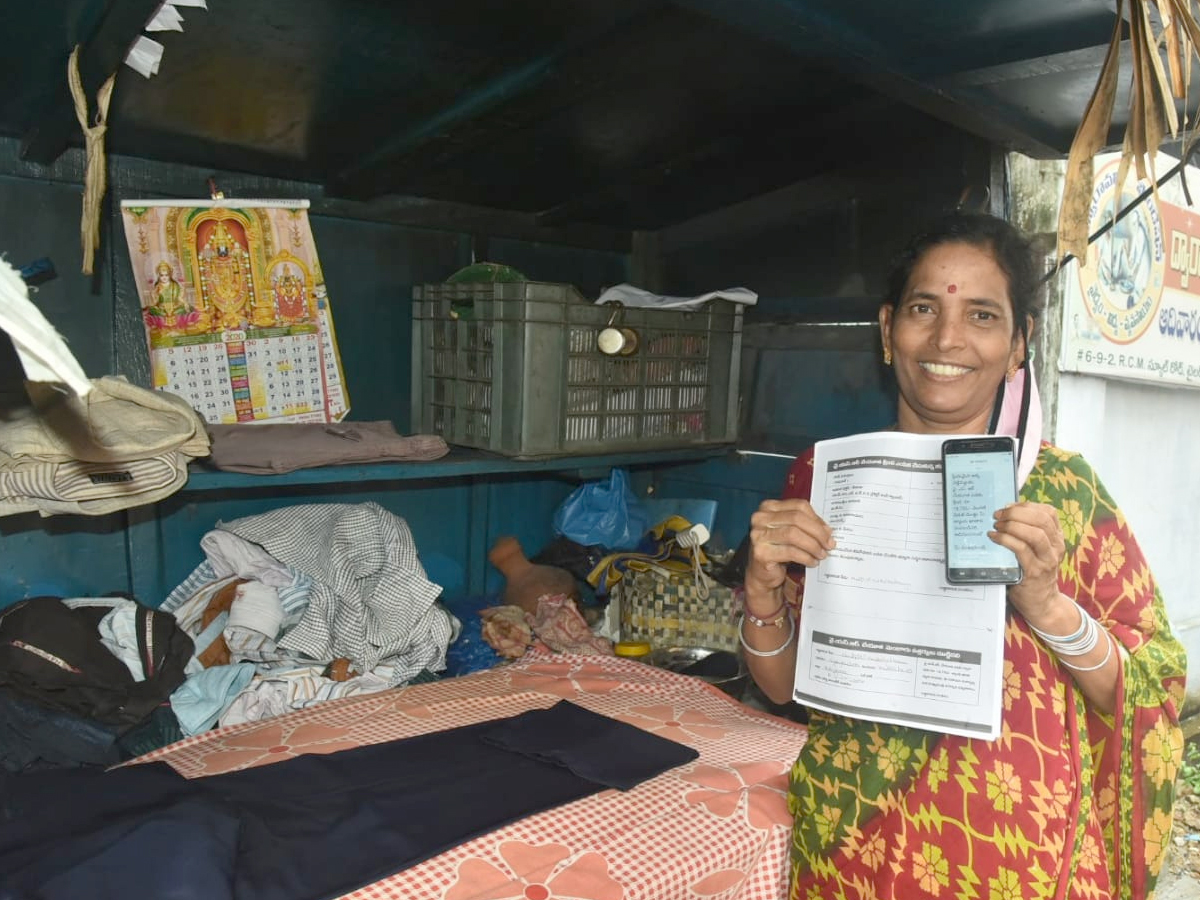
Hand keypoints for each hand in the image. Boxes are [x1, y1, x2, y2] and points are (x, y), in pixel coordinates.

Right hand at [745, 498, 834, 596]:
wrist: (761, 574)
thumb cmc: (778, 550)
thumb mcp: (792, 532)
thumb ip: (806, 526)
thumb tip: (828, 530)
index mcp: (768, 507)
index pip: (799, 506)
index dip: (817, 519)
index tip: (829, 532)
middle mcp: (760, 518)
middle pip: (797, 518)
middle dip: (817, 532)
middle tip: (829, 545)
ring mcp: (758, 535)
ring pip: (794, 534)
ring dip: (813, 546)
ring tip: (822, 554)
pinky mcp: (761, 552)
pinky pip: (790, 552)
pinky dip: (805, 557)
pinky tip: (812, 562)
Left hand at [989, 501, 1065, 621]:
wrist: (1042, 603)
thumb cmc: (1032, 572)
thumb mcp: (1035, 550)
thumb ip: (1027, 534)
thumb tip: (1002, 514)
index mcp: (1056, 538)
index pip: (1048, 512)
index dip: (1027, 505)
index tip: (1008, 506)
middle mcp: (1056, 547)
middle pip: (1042, 519)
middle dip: (1017, 512)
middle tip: (997, 515)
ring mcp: (1047, 560)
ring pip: (1035, 534)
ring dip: (1012, 525)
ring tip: (996, 526)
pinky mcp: (1034, 572)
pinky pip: (1022, 550)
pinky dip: (1006, 540)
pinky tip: (994, 538)